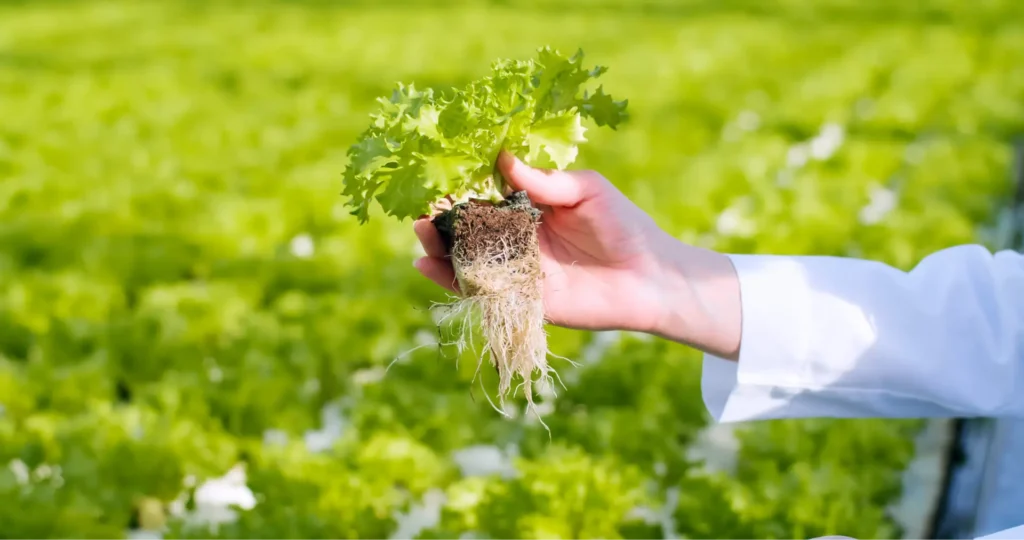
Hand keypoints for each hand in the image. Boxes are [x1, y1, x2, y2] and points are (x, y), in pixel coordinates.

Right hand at [413, 152, 741, 358]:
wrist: (652, 278)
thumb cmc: (624, 226)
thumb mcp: (587, 191)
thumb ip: (546, 181)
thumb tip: (503, 159)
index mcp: (531, 208)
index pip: (486, 195)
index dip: (460, 187)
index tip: (435, 177)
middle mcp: (518, 239)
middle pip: (469, 228)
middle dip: (441, 220)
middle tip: (419, 209)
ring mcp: (517, 270)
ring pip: (468, 259)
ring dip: (440, 248)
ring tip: (419, 234)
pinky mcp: (522, 300)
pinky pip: (481, 290)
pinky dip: (452, 281)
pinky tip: (429, 266)